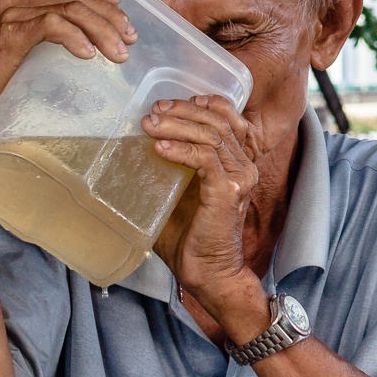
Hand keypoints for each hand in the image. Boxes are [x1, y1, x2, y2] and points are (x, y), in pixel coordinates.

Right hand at [0, 0, 135, 170]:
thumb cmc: (3, 87)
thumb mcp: (35, 56)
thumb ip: (54, 42)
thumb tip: (95, 46)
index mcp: (24, 3)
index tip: (121, 5)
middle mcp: (17, 2)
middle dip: (110, 15)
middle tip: (130, 39)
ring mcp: (12, 15)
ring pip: (70, 8)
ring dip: (101, 29)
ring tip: (118, 54)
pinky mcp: (10, 35)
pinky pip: (52, 25)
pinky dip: (76, 37)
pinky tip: (90, 55)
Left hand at [145, 95, 265, 323]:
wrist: (208, 272)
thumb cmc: (192, 238)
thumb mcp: (179, 194)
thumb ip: (169, 170)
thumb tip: (132, 151)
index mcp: (237, 164)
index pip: (230, 120)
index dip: (204, 105)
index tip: (172, 104)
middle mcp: (243, 167)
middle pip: (218, 121)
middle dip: (183, 111)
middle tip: (154, 111)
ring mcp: (238, 178)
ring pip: (211, 135)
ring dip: (177, 125)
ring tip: (150, 124)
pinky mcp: (227, 190)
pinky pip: (205, 158)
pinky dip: (181, 149)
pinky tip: (159, 148)